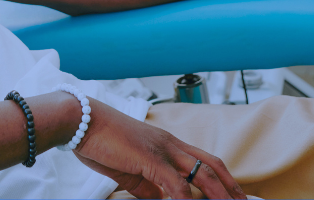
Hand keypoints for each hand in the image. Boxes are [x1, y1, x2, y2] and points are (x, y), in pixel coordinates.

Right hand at [75, 99, 246, 199]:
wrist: (79, 121)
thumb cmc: (99, 141)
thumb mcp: (128, 169)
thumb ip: (147, 186)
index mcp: (166, 144)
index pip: (204, 161)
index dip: (223, 178)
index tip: (234, 194)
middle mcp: (170, 144)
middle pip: (212, 165)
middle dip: (231, 188)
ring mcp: (162, 150)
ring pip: (202, 174)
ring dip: (218, 195)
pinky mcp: (150, 159)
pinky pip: (176, 185)